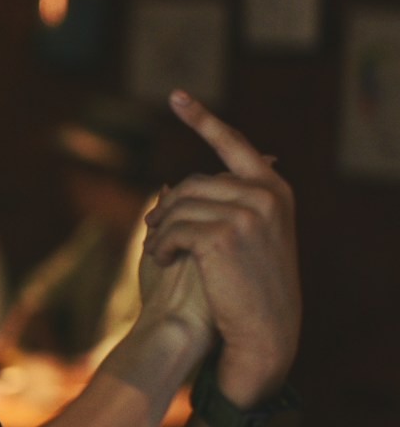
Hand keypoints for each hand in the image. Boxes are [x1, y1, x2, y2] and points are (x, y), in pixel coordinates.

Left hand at [143, 91, 300, 404]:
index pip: (233, 144)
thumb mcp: (247, 238)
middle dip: (167, 208)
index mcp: (273, 189)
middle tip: (154, 232)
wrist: (265, 331)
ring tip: (157, 251)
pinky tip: (160, 259)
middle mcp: (265, 194)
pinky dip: (159, 244)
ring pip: (178, 206)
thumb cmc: (249, 286)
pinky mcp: (222, 235)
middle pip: (192, 183)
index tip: (176, 95)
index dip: (203, 119)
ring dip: (159, 230)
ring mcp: (247, 213)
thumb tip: (166, 187)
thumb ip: (219, 207)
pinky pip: (172, 228)